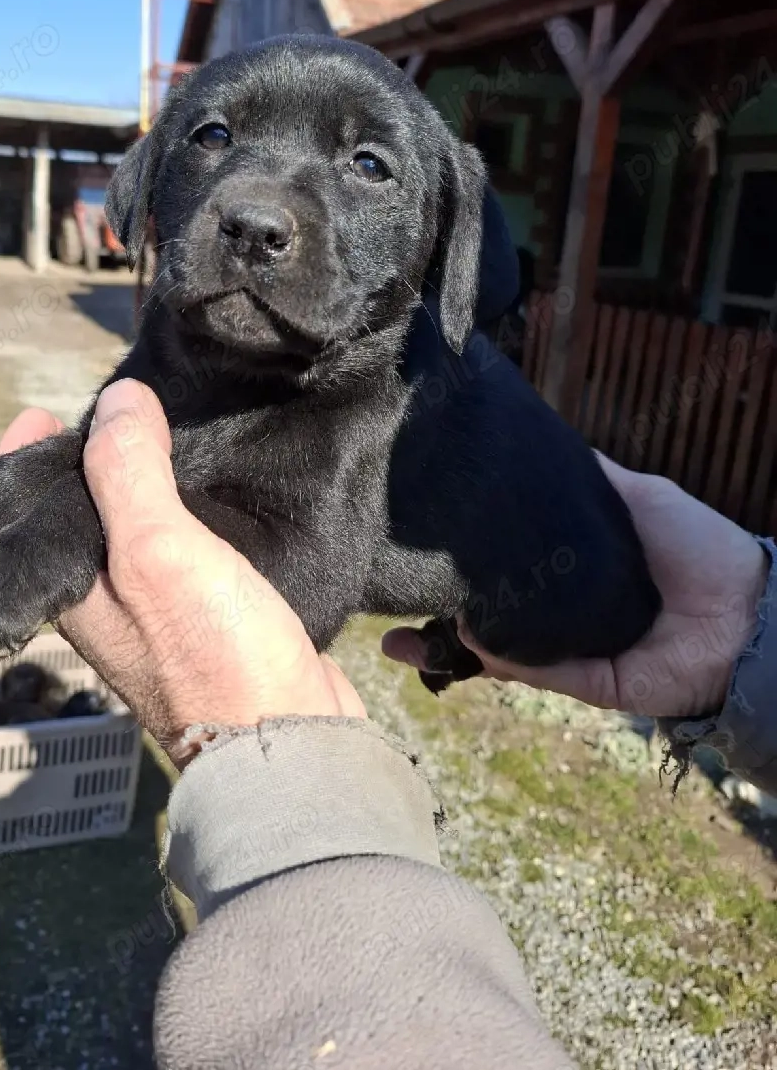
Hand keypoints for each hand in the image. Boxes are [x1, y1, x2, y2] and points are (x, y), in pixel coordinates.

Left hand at [0, 382, 363, 766]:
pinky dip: (185, 509)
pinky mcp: (207, 615)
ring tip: (164, 427)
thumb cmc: (211, 652)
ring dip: (141, 481)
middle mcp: (102, 603)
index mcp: (71, 592)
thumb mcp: (157, 551)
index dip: (24, 462)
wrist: (287, 739)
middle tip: (116, 405)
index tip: (41, 410)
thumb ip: (128, 472)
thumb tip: (116, 396)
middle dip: (89, 462)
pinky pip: (182, 546)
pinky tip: (212, 485)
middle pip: (78, 518)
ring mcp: (156, 612)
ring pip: (133, 530)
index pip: (22, 517)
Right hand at [383, 455, 767, 718]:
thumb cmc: (701, 547)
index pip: (503, 571)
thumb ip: (588, 480)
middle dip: (435, 619)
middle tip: (387, 609)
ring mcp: (570, 651)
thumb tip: (539, 444)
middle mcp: (563, 614)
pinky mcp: (586, 683)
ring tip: (399, 635)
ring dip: (448, 645)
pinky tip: (464, 634)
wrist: (748, 608)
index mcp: (572, 575)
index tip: (416, 550)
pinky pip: (533, 669)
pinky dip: (497, 656)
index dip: (461, 566)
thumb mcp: (637, 496)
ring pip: (496, 651)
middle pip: (487, 618)